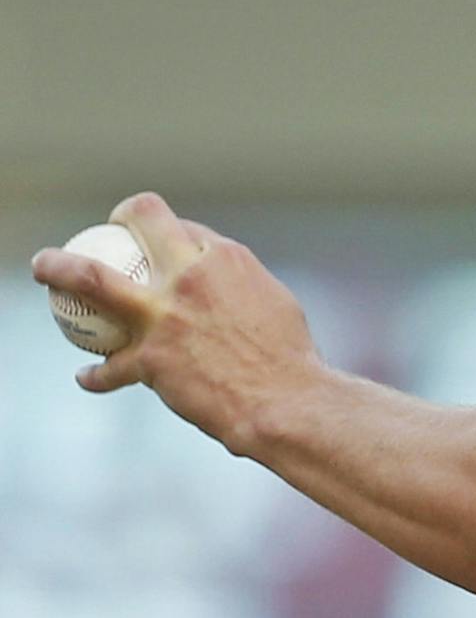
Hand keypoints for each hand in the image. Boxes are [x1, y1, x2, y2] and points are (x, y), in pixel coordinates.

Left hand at [29, 192, 322, 452]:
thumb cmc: (290, 359)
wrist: (286, 402)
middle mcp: (191, 276)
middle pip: (140, 221)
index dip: (170, 232)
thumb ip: (242, 289)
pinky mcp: (151, 359)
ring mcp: (166, 316)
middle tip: (102, 233)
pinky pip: (109, 367)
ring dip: (57, 267)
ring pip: (90, 278)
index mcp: (227, 259)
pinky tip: (88, 376)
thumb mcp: (275, 305)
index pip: (186, 228)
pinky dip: (96, 374)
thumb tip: (230, 290)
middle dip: (119, 216)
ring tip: (43, 267)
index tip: (163, 246)